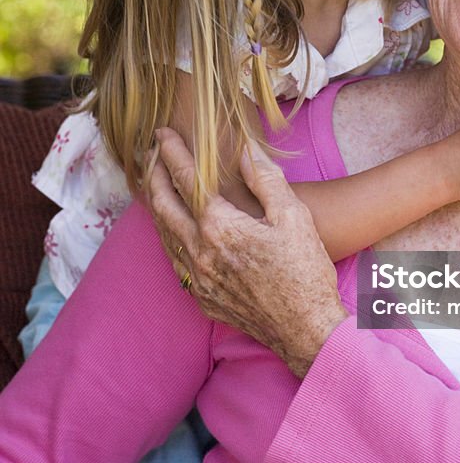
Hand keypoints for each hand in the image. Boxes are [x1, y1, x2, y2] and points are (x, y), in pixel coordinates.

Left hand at [147, 127, 347, 377]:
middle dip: (153, 175)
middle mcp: (200, 252)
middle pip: (162, 206)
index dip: (173, 153)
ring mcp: (197, 278)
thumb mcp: (293, 216)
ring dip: (156, 205)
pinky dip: (168, 236)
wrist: (306, 329)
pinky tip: (173, 229)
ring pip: (163, 234)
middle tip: (149, 153)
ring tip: (154, 185)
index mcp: (220, 227)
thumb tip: (246, 151)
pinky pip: (174, 259)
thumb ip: (266, 179)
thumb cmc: (305, 271)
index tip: (163, 133)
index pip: (186, 180)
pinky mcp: (201, 297)